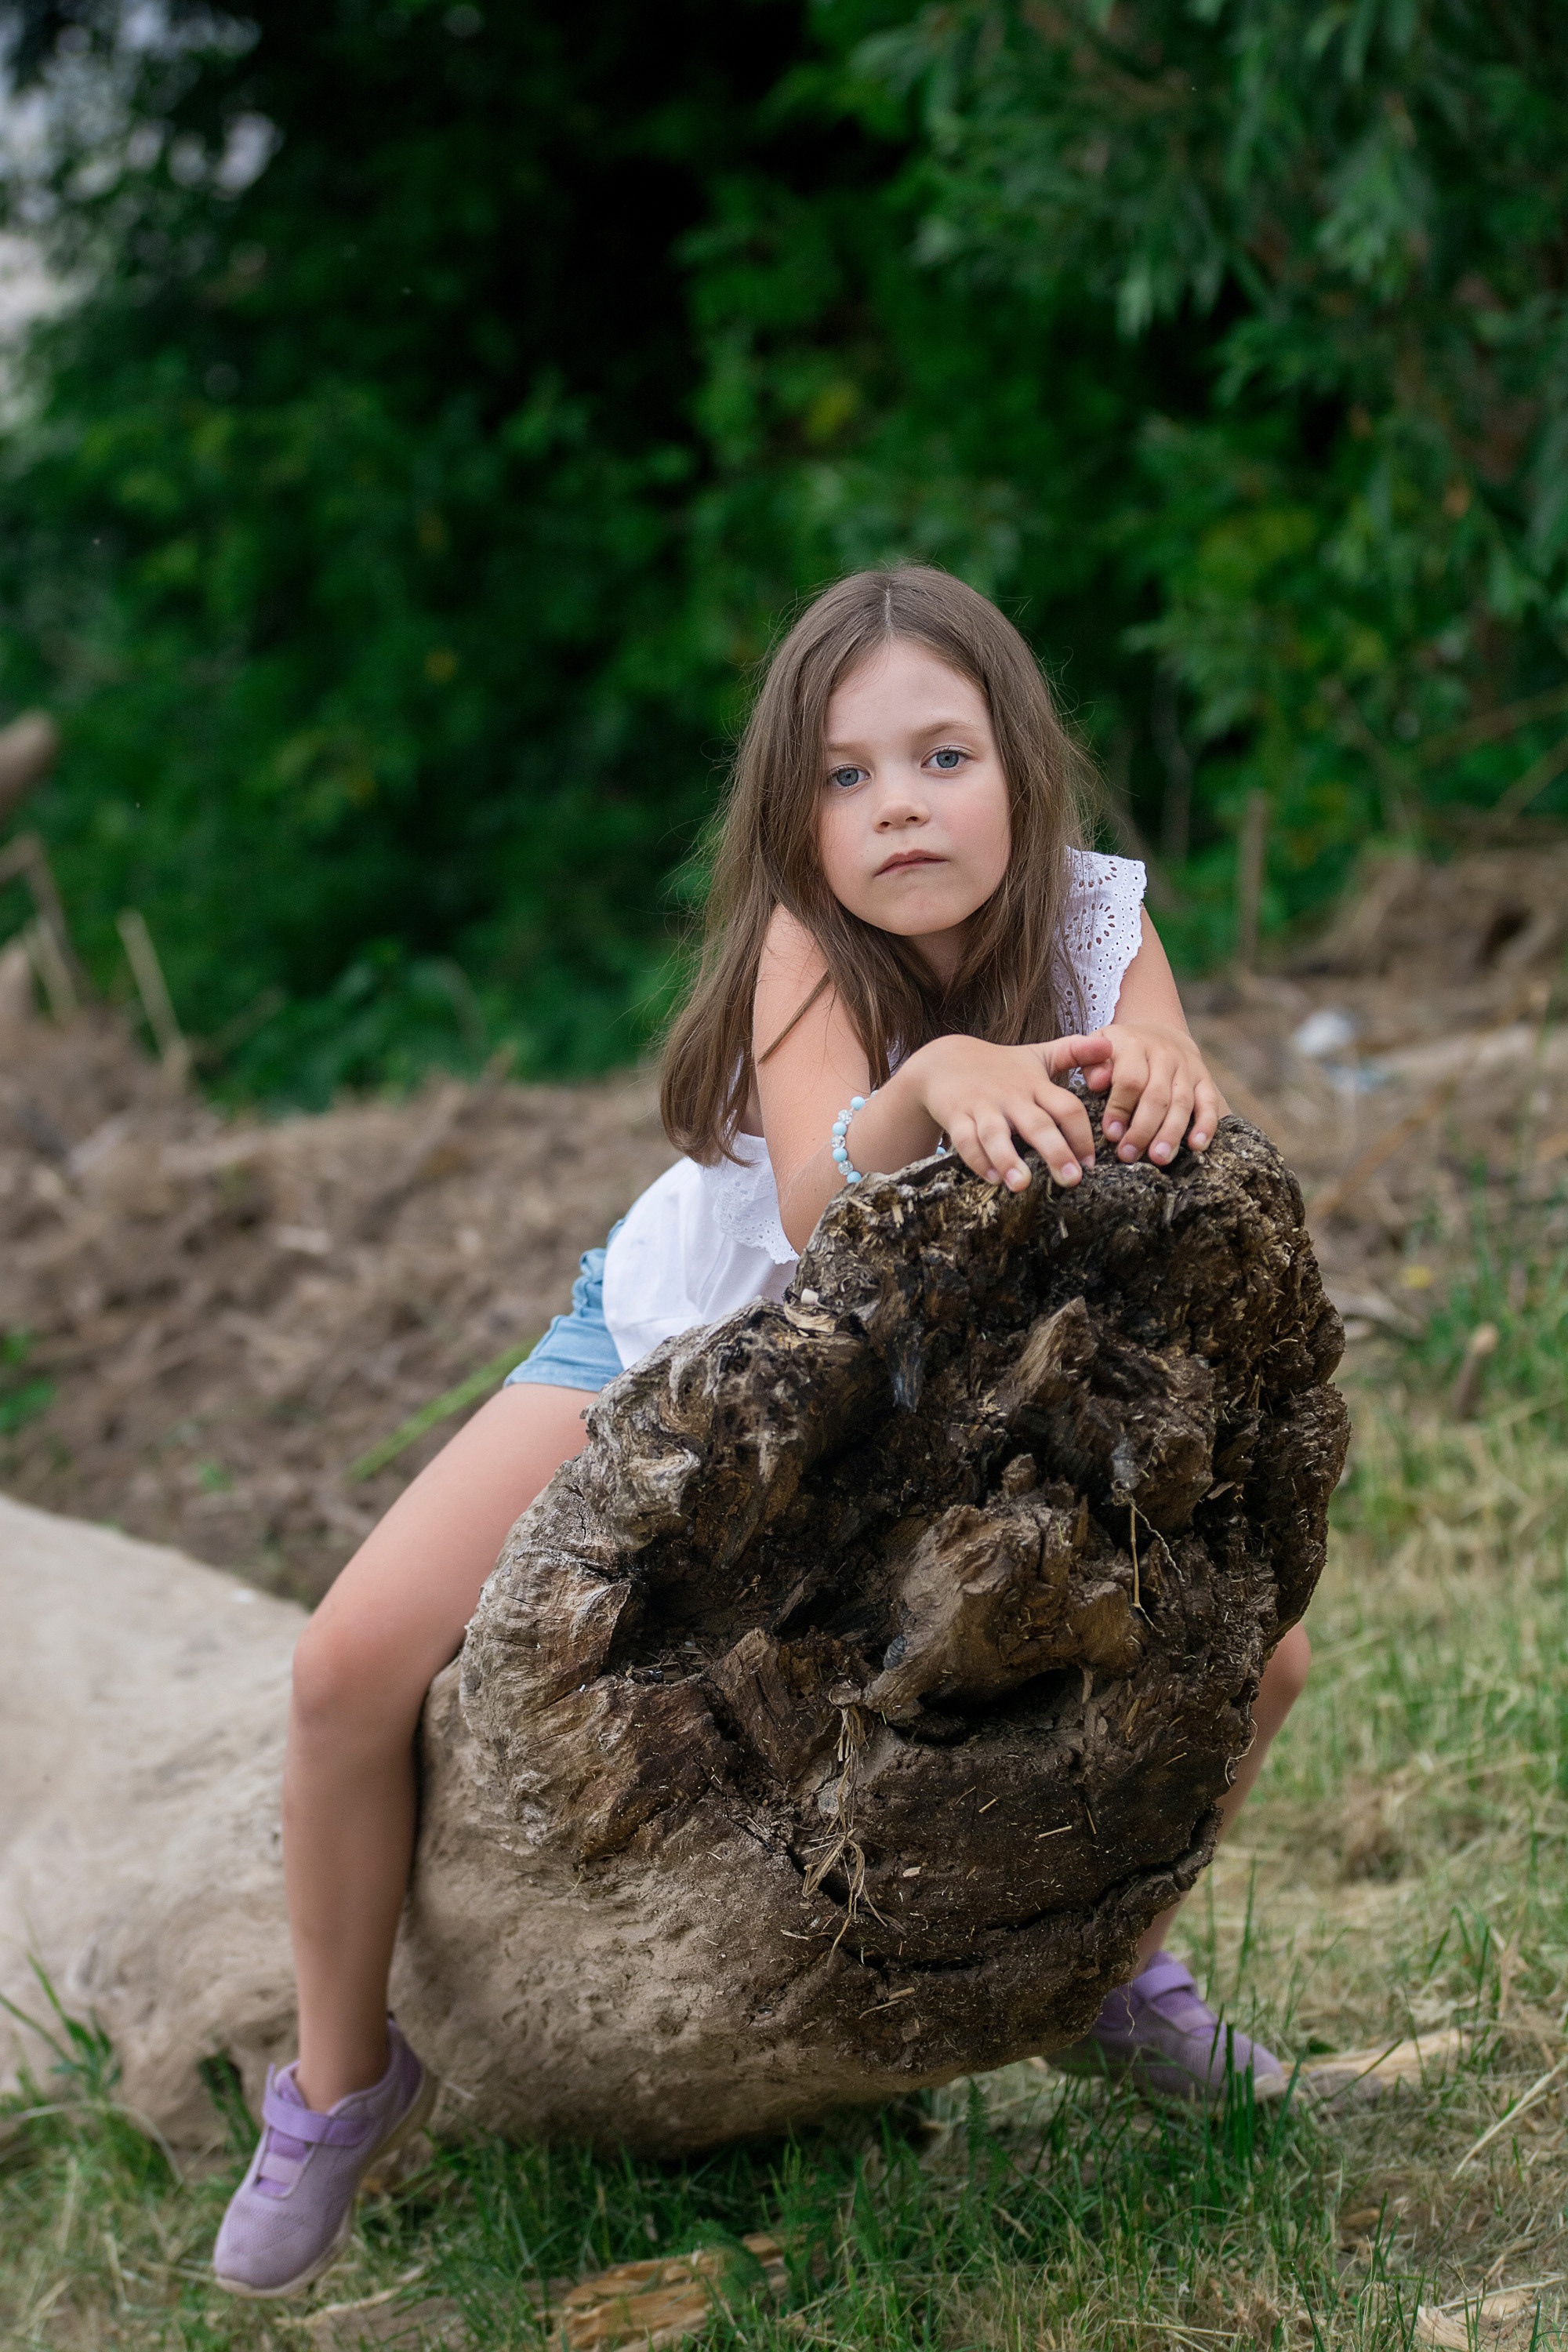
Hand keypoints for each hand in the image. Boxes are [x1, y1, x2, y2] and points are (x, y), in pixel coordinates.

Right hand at [908, 1034, 1096, 1189]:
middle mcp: (1011, 1097)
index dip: (1082, 1134)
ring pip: (996, 1135)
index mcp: (1035, 1085)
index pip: (1066, 1107)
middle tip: (1072, 1179)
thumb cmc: (1001, 1066)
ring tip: (1022, 1185)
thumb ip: (1074, 1051)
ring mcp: (982, 1106)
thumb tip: (1110, 1045)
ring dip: (1008, 1160)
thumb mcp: (1038, 1054)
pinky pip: (964, 1139)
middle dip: (1055, 1152)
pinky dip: (977, 1159)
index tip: (1091, 1162)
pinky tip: (991, 1178)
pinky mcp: (956, 1115)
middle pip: (1037, 1124)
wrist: (945, 1060)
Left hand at [1045, 1022, 1226, 1164]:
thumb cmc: (1118, 1048)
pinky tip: (1197, 1146)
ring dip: (1171, 1133)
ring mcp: (1186, 1067)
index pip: (1130, 1080)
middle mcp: (1163, 1055)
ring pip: (1182, 1103)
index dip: (1120, 1109)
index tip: (1111, 1134)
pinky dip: (1206, 1125)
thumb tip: (1096, 1083)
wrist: (1156, 1029)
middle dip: (1143, 1129)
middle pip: (1156, 1096)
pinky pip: (1209, 1102)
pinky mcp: (1204, 1078)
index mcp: (1133, 1046)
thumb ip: (1093, 1065)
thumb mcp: (1098, 1047)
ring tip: (1159, 1158)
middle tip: (1129, 1155)